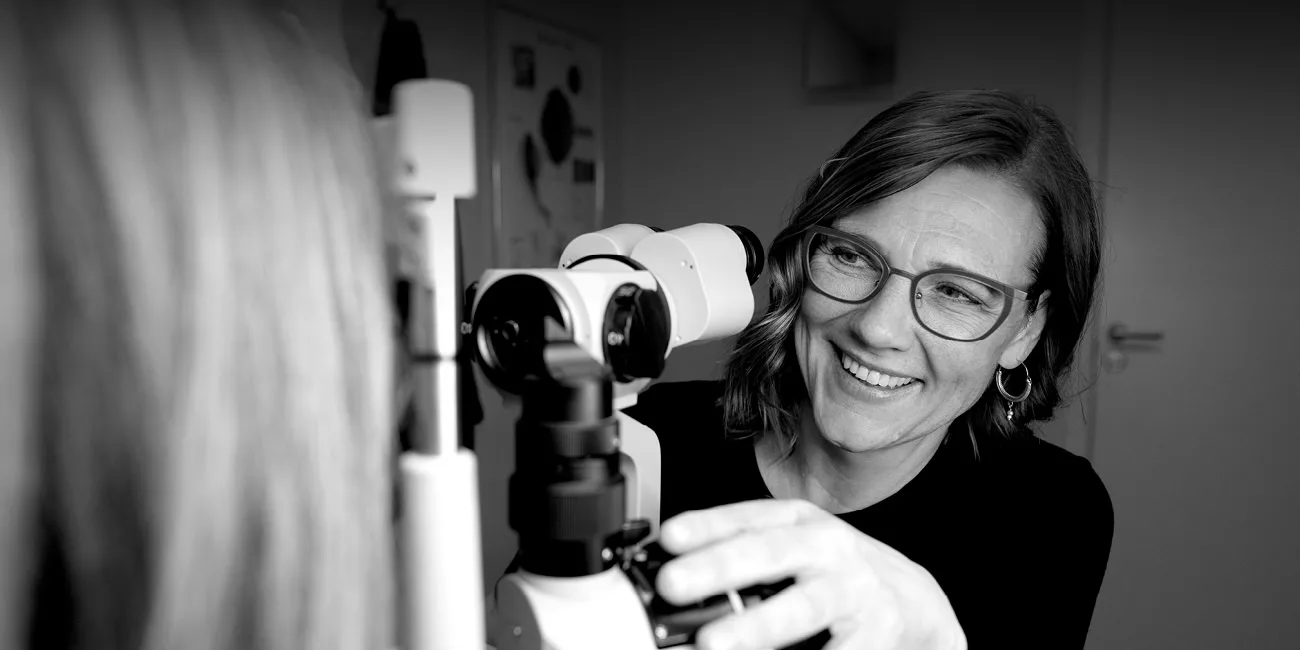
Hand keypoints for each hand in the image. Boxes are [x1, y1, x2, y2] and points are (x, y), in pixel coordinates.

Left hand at [655, 499, 965, 649]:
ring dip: (755, 627)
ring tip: (711, 643)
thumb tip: (673, 567)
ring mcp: (853, 591)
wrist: (915, 601)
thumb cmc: (838, 572)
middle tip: (673, 583)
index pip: (748, 517)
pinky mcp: (875, 634)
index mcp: (800, 522)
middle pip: (770, 553)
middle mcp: (827, 549)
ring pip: (801, 607)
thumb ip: (743, 549)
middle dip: (719, 567)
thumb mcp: (796, 545)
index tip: (668, 537)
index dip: (707, 525)